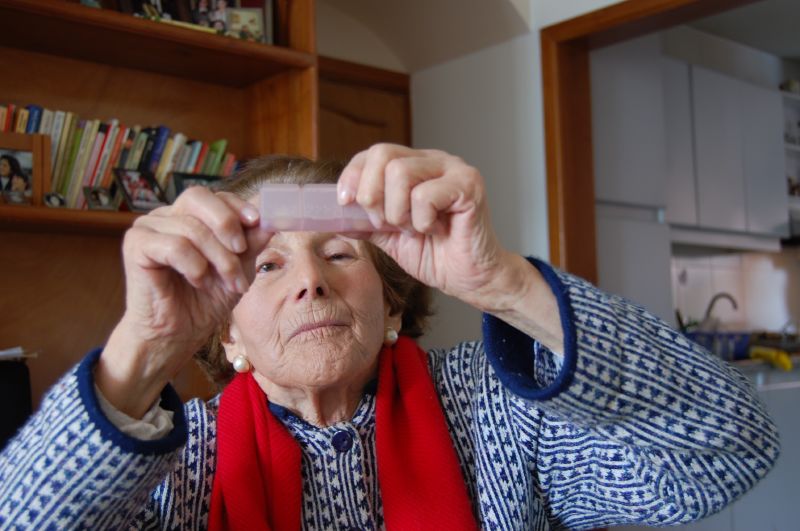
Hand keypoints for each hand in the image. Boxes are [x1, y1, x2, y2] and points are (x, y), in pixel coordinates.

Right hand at [97, 187, 270, 416]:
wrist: (177, 335)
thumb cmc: (205, 301)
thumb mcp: (239, 267)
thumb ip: (252, 240)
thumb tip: (272, 216)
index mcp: (189, 216)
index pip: (215, 196)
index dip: (238, 206)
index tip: (257, 221)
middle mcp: (166, 216)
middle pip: (197, 197)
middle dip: (226, 224)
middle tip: (241, 250)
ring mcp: (148, 228)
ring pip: (191, 228)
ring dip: (219, 258)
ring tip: (228, 283)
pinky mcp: (136, 245)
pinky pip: (173, 245)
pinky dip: (194, 265)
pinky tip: (198, 281)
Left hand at [337, 144, 520, 311]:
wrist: (470, 279)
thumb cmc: (436, 255)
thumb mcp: (388, 237)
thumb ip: (364, 221)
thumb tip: (332, 214)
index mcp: (415, 166)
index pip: (373, 152)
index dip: (353, 175)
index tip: (345, 203)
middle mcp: (434, 160)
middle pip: (382, 155)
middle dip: (372, 196)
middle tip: (387, 224)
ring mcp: (454, 170)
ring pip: (400, 173)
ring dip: (397, 213)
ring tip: (413, 230)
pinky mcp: (469, 186)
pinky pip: (425, 195)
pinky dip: (421, 221)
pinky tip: (435, 231)